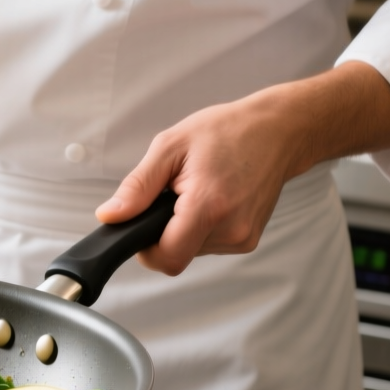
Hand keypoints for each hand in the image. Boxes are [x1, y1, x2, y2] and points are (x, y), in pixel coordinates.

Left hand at [95, 62, 389, 275]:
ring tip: (195, 191)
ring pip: (192, 251)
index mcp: (208, 205)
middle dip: (163, 232)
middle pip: (177, 255)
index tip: (141, 227)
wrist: (278, 131)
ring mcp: (243, 237)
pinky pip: (209, 245)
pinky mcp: (248, 239)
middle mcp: (231, 228)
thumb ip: (137, 187)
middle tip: (172, 196)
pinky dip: (201, 228)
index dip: (145, 249)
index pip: (166, 258)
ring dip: (183, 229)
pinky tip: (211, 200)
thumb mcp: (170, 147)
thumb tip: (111, 216)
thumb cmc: (228, 131)